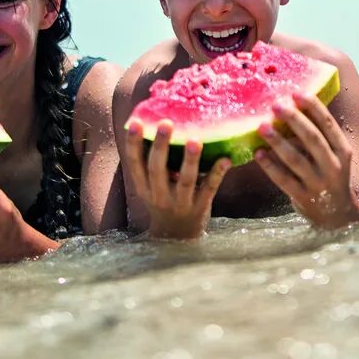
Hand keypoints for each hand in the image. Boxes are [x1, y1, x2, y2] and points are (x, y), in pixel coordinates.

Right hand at [125, 119, 231, 239]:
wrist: (177, 236)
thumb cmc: (164, 199)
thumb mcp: (151, 186)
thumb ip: (152, 162)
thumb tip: (155, 122)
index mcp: (143, 186)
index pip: (134, 163)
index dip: (133, 143)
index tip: (136, 122)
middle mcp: (159, 195)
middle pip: (157, 169)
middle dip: (161, 146)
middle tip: (166, 123)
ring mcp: (180, 203)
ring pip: (185, 180)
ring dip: (190, 160)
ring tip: (195, 141)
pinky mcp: (199, 208)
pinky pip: (209, 189)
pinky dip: (217, 174)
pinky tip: (225, 159)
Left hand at [255, 92, 358, 229]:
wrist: (338, 216)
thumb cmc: (331, 177)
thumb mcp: (335, 157)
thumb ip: (319, 138)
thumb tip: (292, 109)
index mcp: (343, 151)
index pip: (328, 125)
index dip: (313, 107)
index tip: (297, 92)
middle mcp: (333, 166)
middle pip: (312, 139)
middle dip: (293, 120)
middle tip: (275, 105)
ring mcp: (318, 183)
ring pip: (295, 159)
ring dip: (277, 141)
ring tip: (261, 127)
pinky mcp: (303, 197)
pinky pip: (284, 179)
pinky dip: (270, 166)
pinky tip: (258, 154)